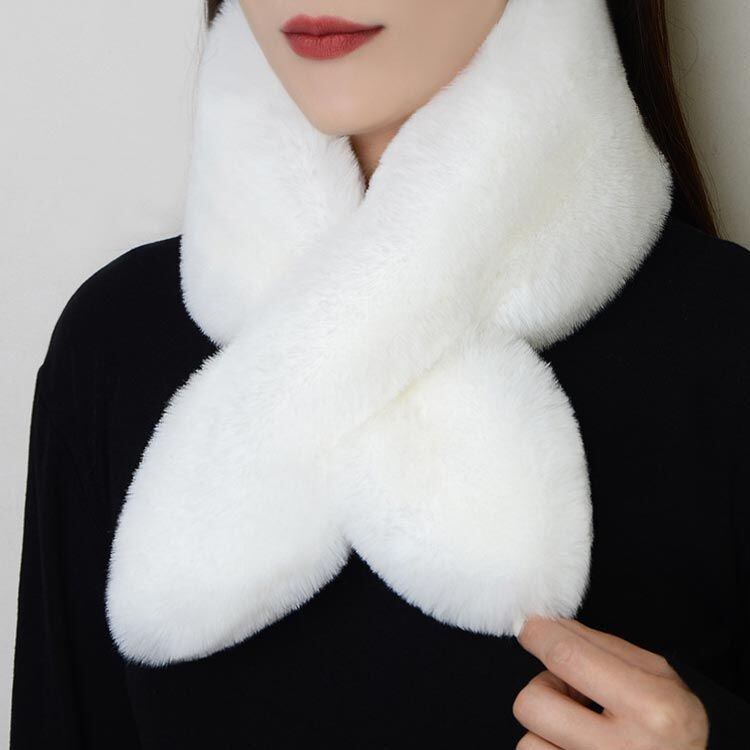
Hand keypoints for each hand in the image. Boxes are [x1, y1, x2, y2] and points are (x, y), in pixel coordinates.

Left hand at [513, 616, 708, 748]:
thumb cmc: (673, 723)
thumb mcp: (656, 674)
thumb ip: (600, 646)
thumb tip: (547, 625)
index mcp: (650, 708)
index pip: (568, 658)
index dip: (539, 635)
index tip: (528, 627)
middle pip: (534, 702)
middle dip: (543, 688)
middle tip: (570, 691)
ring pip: (528, 741)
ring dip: (545, 728)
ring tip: (579, 728)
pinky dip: (549, 749)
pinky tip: (575, 747)